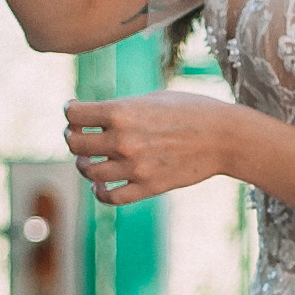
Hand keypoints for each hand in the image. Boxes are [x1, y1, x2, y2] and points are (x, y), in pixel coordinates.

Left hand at [65, 89, 234, 205]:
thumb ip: (121, 107)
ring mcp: (134, 167)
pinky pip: (110, 197)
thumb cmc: (191, 110)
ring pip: (89, 172)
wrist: (225, 137)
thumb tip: (93, 116)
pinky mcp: (147, 187)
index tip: (74, 112)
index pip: (73, 114)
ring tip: (90, 160)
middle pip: (75, 143)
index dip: (70, 111)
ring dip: (84, 165)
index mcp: (122, 111)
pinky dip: (100, 192)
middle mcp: (123, 140)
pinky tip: (102, 185)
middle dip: (73, 137)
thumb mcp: (152, 98)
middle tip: (79, 135)